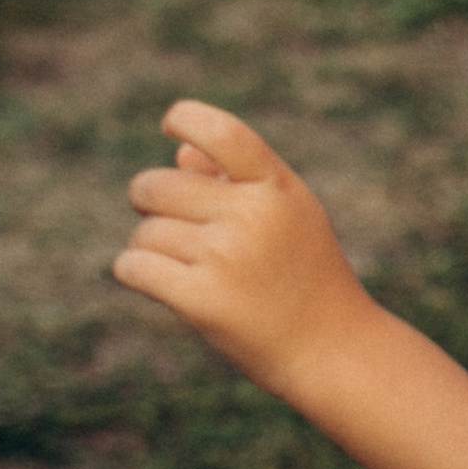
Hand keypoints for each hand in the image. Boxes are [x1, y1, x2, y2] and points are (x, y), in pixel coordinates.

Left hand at [114, 103, 370, 387]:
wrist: (333, 350)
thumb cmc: (307, 277)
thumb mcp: (289, 217)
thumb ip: (237, 179)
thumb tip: (179, 151)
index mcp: (278, 188)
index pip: (221, 132)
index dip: (184, 118)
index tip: (170, 126)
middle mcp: (253, 216)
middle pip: (157, 186)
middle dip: (149, 201)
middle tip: (170, 222)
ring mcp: (226, 257)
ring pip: (145, 233)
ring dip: (151, 248)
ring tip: (187, 267)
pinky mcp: (202, 299)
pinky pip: (133, 267)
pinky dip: (134, 273)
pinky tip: (159, 283)